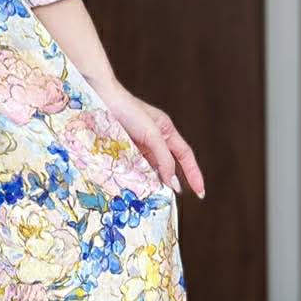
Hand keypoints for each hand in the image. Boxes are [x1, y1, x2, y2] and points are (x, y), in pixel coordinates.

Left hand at [96, 82, 205, 197]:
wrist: (100, 99)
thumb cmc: (128, 110)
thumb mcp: (152, 134)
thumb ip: (164, 158)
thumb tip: (172, 181)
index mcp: (165, 130)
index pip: (185, 156)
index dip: (194, 173)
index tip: (200, 192)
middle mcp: (153, 138)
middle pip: (167, 165)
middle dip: (170, 182)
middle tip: (170, 200)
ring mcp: (137, 144)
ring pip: (150, 169)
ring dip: (151, 182)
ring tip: (152, 197)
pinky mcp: (123, 149)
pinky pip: (134, 167)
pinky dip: (136, 177)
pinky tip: (135, 187)